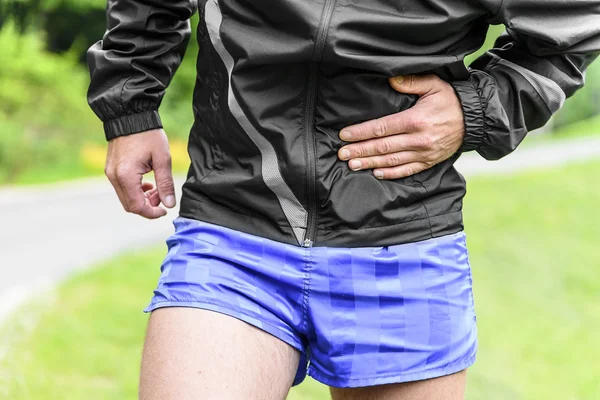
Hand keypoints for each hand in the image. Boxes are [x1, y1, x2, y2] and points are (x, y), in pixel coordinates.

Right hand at [105, 129, 175, 218]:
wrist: (130, 116)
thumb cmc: (148, 135)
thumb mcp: (162, 159)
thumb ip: (166, 184)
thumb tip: (170, 204)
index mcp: (126, 176)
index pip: (137, 207)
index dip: (152, 213)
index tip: (165, 210)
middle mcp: (114, 177)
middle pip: (129, 206)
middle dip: (148, 206)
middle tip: (162, 196)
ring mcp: (110, 173)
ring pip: (125, 198)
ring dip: (142, 199)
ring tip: (156, 188)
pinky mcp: (110, 169)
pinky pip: (122, 189)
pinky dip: (135, 191)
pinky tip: (147, 182)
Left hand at [337, 74, 464, 179]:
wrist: (475, 119)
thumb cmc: (451, 100)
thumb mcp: (434, 84)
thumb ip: (411, 82)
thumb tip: (390, 80)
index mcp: (416, 120)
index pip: (381, 128)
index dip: (361, 132)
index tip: (345, 135)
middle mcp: (418, 140)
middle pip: (382, 147)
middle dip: (360, 150)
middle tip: (342, 154)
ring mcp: (424, 153)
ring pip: (391, 161)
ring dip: (370, 163)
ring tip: (352, 165)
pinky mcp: (429, 162)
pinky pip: (407, 170)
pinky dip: (391, 173)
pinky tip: (376, 173)